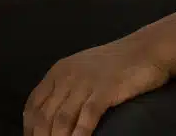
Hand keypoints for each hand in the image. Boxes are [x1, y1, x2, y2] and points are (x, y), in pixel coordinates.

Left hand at [23, 37, 169, 135]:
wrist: (146, 49)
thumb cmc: (116, 63)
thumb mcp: (82, 70)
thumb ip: (66, 89)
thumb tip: (52, 117)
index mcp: (58, 72)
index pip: (33, 105)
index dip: (29, 129)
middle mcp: (67, 77)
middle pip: (44, 116)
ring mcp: (86, 83)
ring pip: (61, 119)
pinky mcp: (105, 90)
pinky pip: (87, 117)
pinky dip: (79, 135)